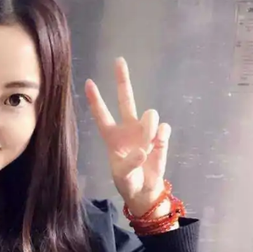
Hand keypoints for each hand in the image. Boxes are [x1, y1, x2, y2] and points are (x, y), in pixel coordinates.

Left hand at [85, 58, 170, 217]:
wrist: (144, 191)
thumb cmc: (128, 182)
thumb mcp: (123, 175)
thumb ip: (131, 162)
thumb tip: (144, 150)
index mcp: (112, 137)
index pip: (102, 115)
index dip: (96, 100)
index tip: (88, 82)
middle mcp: (128, 129)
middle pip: (126, 99)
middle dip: (122, 80)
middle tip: (118, 61)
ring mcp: (145, 132)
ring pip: (150, 115)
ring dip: (150, 127)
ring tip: (148, 144)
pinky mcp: (160, 138)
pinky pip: (164, 128)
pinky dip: (162, 137)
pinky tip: (158, 145)